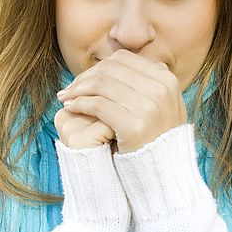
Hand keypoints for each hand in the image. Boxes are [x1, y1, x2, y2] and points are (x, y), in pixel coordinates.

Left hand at [56, 50, 185, 152]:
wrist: (163, 173)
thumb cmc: (155, 139)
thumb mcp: (160, 105)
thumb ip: (144, 81)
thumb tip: (118, 58)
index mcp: (166, 80)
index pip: (123, 60)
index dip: (98, 67)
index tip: (83, 80)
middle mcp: (160, 90)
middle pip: (110, 69)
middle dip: (84, 77)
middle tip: (69, 89)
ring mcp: (149, 108)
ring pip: (101, 84)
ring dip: (78, 89)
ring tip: (65, 97)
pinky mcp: (134, 126)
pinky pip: (98, 104)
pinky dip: (80, 103)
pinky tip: (70, 107)